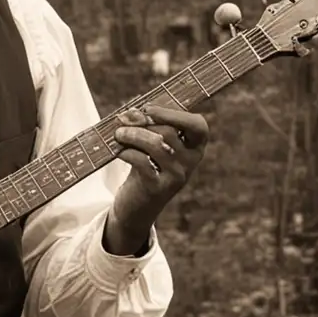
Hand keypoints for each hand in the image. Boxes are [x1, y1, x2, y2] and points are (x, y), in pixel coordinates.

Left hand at [104, 97, 210, 254]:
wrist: (137, 208)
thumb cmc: (147, 169)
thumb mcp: (156, 148)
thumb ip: (152, 128)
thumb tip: (134, 110)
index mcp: (195, 148)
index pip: (199, 126)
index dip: (175, 114)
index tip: (149, 108)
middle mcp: (191, 163)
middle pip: (169, 132)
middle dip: (142, 122)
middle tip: (123, 119)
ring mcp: (176, 177)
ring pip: (156, 144)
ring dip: (133, 134)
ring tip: (119, 133)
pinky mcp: (157, 189)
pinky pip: (142, 161)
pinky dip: (127, 152)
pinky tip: (119, 151)